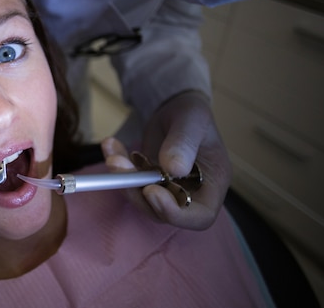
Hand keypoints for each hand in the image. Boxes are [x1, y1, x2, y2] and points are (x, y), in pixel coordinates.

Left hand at [102, 91, 230, 229]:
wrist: (174, 107)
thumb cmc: (191, 113)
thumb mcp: (191, 120)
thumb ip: (183, 144)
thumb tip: (173, 170)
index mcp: (213, 182)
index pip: (201, 215)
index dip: (176, 213)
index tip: (151, 191)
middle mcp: (192, 192)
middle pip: (165, 212)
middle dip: (138, 193)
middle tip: (119, 166)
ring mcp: (168, 189)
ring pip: (143, 200)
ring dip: (124, 180)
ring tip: (113, 154)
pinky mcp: (148, 182)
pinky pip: (131, 183)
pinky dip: (118, 167)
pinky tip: (111, 145)